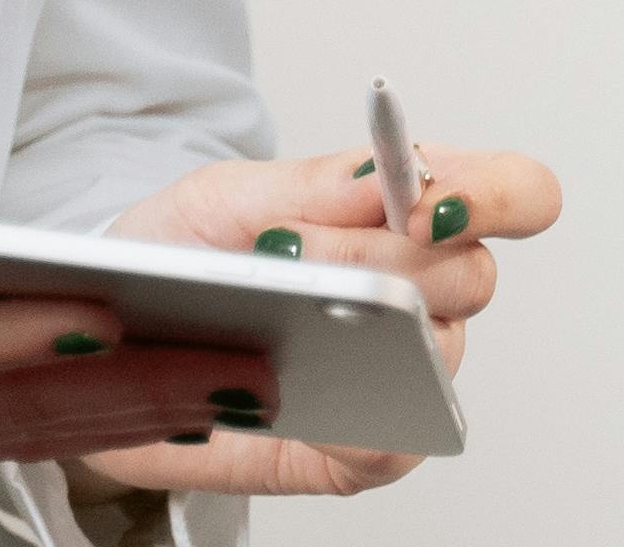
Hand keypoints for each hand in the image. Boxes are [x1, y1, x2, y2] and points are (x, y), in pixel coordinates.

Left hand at [69, 142, 563, 499]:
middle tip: (296, 251)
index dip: (494, 194)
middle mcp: (423, 292)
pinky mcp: (362, 450)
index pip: (516, 193)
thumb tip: (388, 173)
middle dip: (390, 257)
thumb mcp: (226, 194)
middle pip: (476, 276)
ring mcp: (401, 373)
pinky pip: (396, 450)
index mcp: (408, 210)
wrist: (107, 338)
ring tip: (283, 315)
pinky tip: (304, 397)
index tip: (422, 203)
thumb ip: (315, 184)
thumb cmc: (179, 253)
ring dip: (366, 329)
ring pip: (441, 355)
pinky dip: (356, 424)